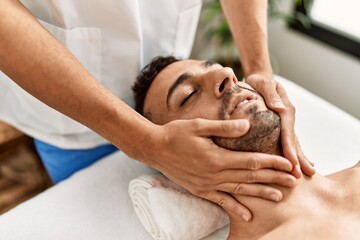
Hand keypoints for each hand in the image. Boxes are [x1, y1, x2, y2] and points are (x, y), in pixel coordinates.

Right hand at [148, 118, 295, 221]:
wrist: (155, 149)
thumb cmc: (176, 134)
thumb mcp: (199, 125)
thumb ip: (224, 127)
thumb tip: (247, 126)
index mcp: (217, 157)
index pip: (251, 161)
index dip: (272, 162)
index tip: (289, 164)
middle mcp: (214, 174)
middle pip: (250, 178)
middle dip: (273, 179)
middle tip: (294, 182)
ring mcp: (207, 184)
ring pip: (239, 191)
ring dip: (260, 194)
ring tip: (279, 197)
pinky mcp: (200, 190)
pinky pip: (221, 201)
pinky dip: (235, 208)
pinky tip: (247, 216)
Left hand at [246, 73, 315, 176]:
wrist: (261, 78)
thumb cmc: (259, 81)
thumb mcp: (263, 83)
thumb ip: (271, 94)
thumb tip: (279, 108)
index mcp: (285, 109)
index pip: (287, 131)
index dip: (289, 148)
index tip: (292, 163)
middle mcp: (288, 117)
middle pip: (294, 140)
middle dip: (297, 158)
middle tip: (300, 176)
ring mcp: (286, 122)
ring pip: (294, 142)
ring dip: (299, 158)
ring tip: (307, 174)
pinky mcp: (282, 125)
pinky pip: (289, 140)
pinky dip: (294, 151)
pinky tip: (298, 163)